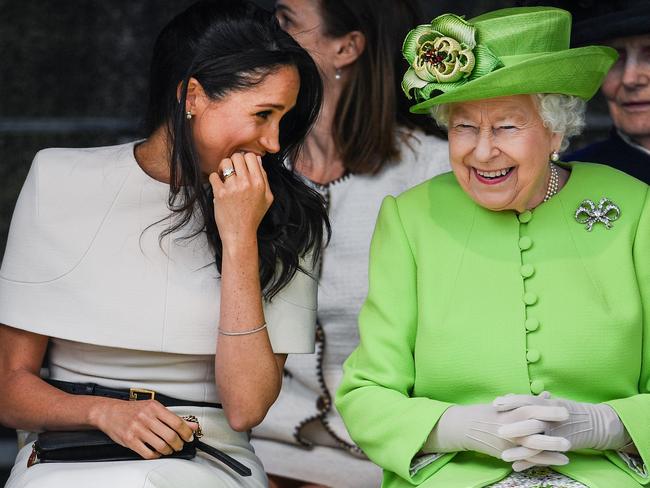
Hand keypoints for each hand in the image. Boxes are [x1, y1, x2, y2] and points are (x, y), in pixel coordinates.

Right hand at [91, 399, 197, 458]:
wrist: (109, 412)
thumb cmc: (132, 410)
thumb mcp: (154, 408)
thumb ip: (172, 417)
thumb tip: (191, 425)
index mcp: (154, 407)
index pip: (177, 422)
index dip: (187, 432)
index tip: (189, 437)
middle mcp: (146, 417)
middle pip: (170, 435)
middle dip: (179, 444)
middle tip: (179, 445)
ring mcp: (137, 429)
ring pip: (160, 446)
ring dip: (168, 451)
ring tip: (169, 449)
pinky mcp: (130, 440)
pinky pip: (148, 453)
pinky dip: (156, 455)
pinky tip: (157, 452)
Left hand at [209, 152, 273, 245]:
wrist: (240, 233)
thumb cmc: (253, 216)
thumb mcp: (267, 197)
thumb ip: (264, 178)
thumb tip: (257, 160)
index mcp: (259, 183)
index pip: (251, 156)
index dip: (245, 159)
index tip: (242, 166)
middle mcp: (247, 183)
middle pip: (237, 157)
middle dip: (233, 162)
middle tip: (232, 171)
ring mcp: (233, 188)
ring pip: (225, 163)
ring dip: (223, 168)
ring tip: (224, 176)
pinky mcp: (220, 193)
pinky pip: (213, 175)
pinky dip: (214, 179)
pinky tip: (219, 186)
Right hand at [423, 402, 569, 467]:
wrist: (464, 427)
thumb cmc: (486, 413)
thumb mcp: (505, 404)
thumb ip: (526, 401)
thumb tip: (547, 396)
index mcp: (508, 411)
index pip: (529, 409)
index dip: (547, 409)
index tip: (564, 409)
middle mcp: (508, 426)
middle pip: (532, 426)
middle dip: (551, 427)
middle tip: (570, 426)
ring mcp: (507, 441)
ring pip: (532, 445)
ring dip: (551, 446)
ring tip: (568, 447)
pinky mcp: (506, 453)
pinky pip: (528, 458)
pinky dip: (546, 460)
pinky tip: (561, 460)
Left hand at [495, 392, 630, 458]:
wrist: (594, 423)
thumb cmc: (567, 410)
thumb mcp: (550, 401)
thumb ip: (530, 401)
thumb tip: (510, 396)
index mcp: (547, 403)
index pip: (527, 400)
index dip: (511, 401)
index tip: (495, 403)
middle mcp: (551, 417)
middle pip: (531, 421)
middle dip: (514, 427)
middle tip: (498, 431)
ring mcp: (556, 433)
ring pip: (536, 443)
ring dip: (519, 451)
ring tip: (503, 456)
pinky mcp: (560, 446)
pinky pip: (543, 456)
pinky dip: (530, 462)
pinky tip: (516, 467)